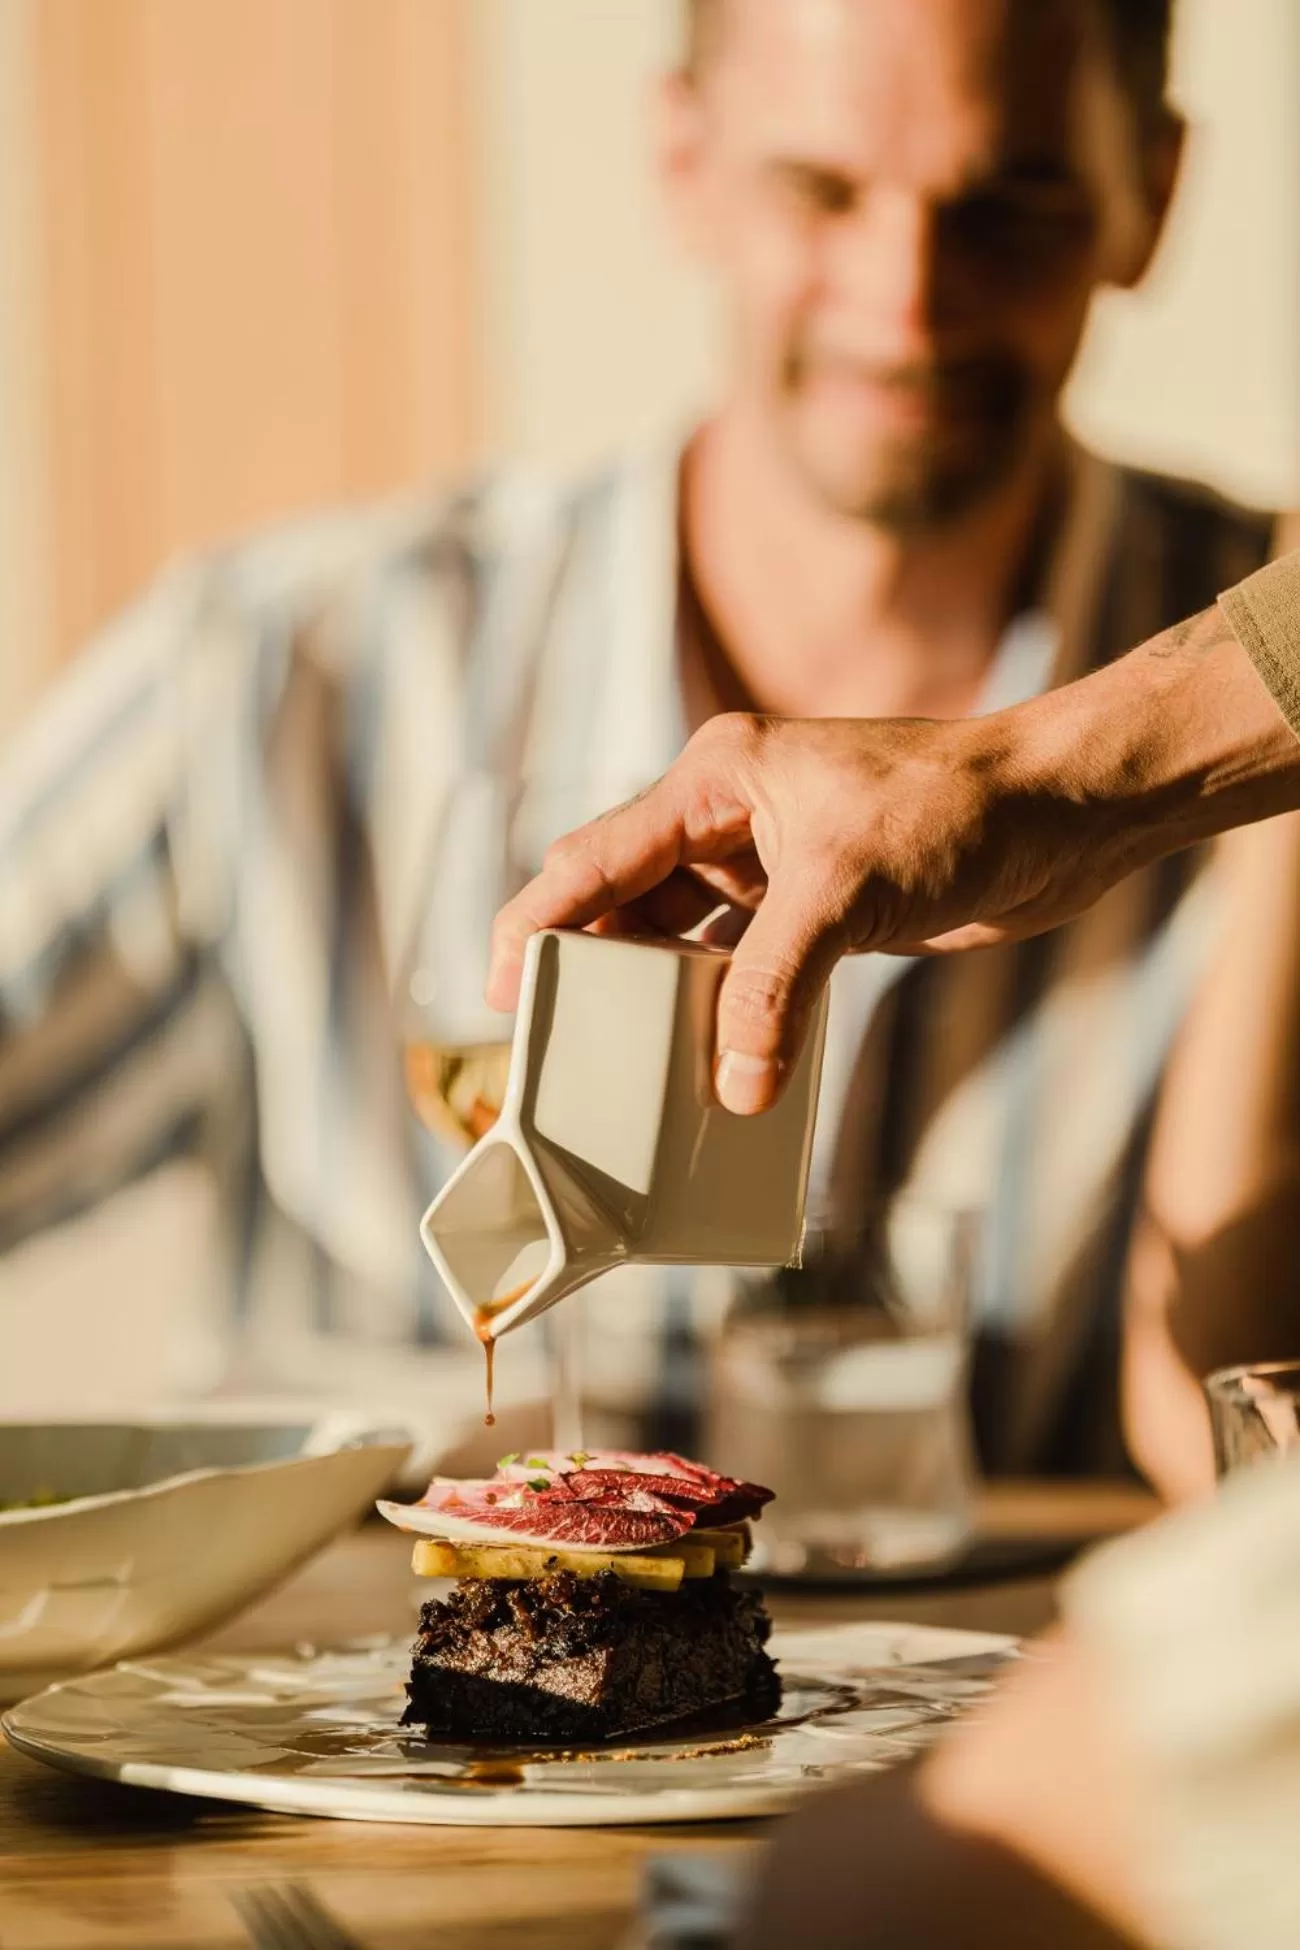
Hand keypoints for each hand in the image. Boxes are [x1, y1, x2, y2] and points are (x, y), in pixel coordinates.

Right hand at [488, 607, 1296, 1113]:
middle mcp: (730, 815)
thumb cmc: (957, 814)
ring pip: (682, 936)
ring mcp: (772, 860)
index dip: (536, 922)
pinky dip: (725, 1006)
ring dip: (659, 995)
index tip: (502, 993)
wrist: (1060, 814)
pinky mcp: (815, 902)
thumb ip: (776, 986)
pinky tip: (711, 1056)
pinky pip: (742, 961)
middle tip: (557, 1046)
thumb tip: (735, 1088)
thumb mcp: (848, 893)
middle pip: (627, 899)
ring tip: (626, 1066)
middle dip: (592, 969)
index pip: (595, 855)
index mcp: (716, 779)